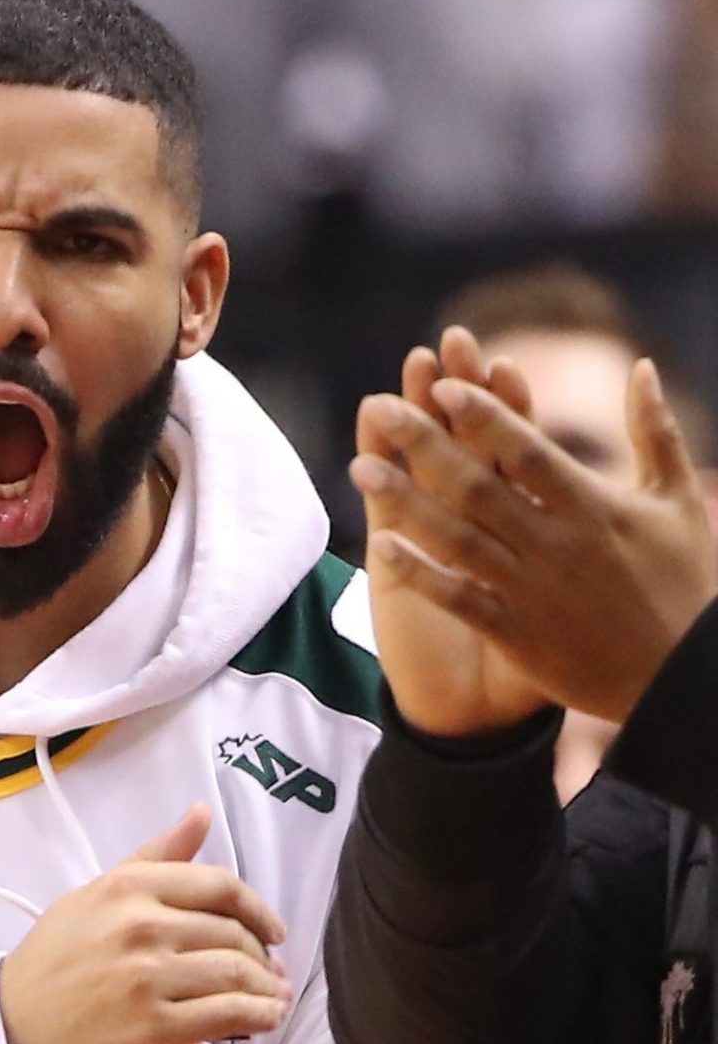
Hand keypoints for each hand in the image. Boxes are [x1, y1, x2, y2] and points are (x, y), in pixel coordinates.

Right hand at [0, 803, 288, 1043]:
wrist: (11, 1030)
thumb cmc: (52, 963)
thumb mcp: (94, 897)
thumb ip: (153, 858)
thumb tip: (201, 812)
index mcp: (127, 887)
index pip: (218, 885)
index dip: (257, 909)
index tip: (271, 930)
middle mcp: (140, 926)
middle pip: (233, 933)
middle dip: (262, 955)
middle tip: (269, 971)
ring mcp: (149, 978)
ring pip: (237, 973)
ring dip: (266, 988)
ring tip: (271, 998)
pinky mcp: (155, 1026)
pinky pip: (228, 1015)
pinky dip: (258, 1017)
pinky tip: (264, 1019)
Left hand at [355, 337, 717, 723]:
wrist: (683, 676)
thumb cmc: (683, 582)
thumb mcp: (677, 501)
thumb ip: (655, 432)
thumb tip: (641, 367)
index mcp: (594, 506)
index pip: (529, 449)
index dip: (486, 415)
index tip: (444, 385)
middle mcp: (557, 543)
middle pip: (479, 484)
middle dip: (426, 443)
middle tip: (380, 406)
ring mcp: (533, 589)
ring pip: (458, 537)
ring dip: (407, 501)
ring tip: (360, 465)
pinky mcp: (517, 633)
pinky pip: (459, 597)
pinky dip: (422, 572)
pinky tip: (380, 544)